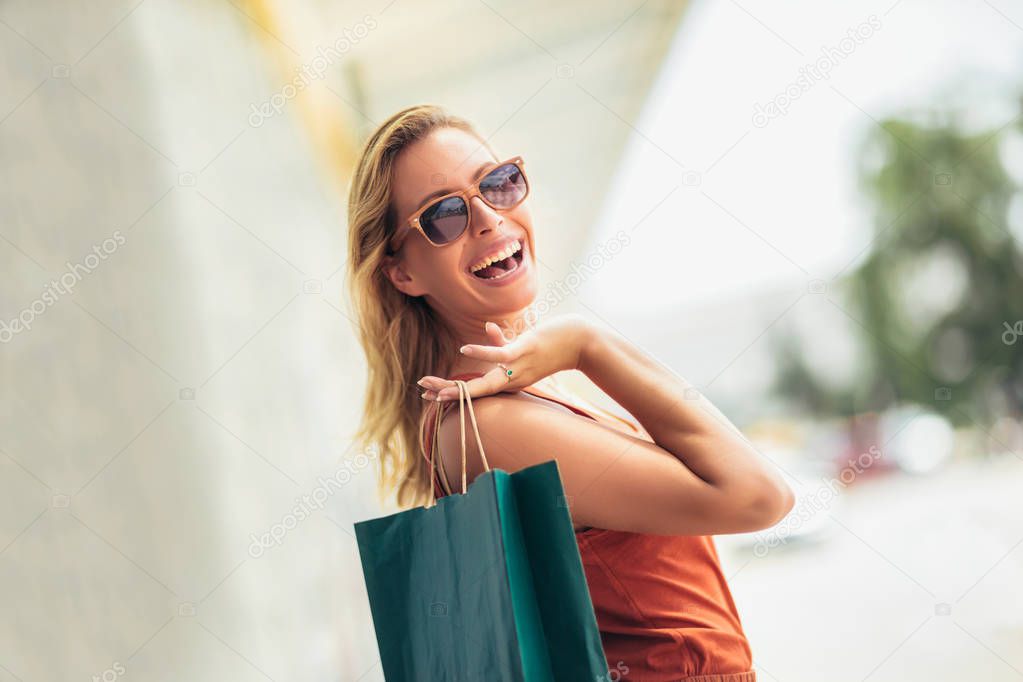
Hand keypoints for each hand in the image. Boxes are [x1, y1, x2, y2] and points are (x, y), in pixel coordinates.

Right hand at [418, 314, 594, 400]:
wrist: (580, 343)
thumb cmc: (552, 344)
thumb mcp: (521, 345)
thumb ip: (502, 341)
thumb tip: (488, 328)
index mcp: (509, 381)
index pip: (476, 389)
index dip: (453, 392)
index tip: (431, 394)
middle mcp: (510, 380)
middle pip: (474, 391)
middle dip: (447, 392)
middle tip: (422, 391)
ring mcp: (516, 369)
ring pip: (482, 382)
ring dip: (457, 387)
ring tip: (434, 388)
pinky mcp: (522, 353)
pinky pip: (498, 355)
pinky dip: (481, 353)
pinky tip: (463, 351)